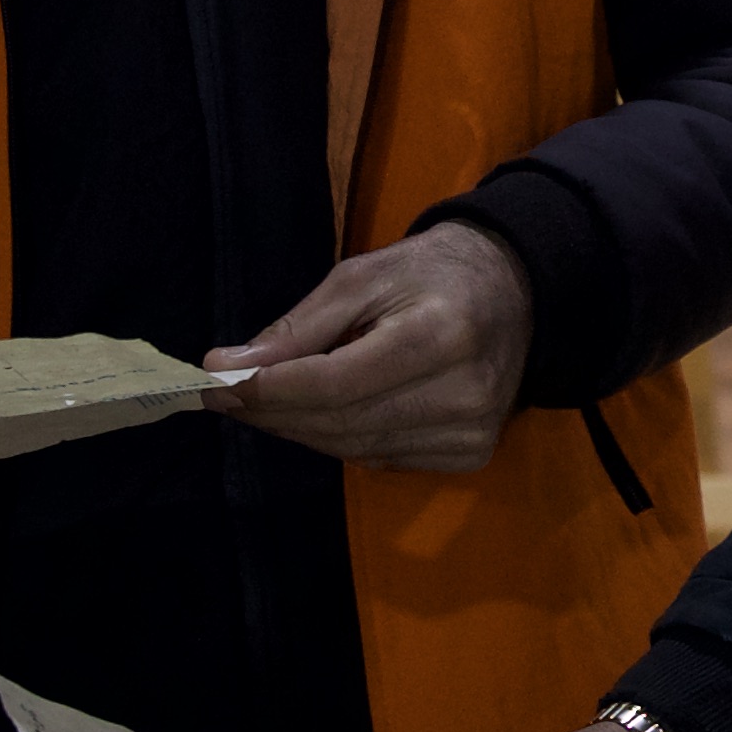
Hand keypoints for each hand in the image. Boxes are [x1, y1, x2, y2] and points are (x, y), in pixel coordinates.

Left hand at [211, 219, 533, 469]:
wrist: (516, 291)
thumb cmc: (432, 273)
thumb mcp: (363, 276)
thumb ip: (299, 327)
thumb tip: (229, 367)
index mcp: (440, 334)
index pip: (335, 383)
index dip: (270, 389)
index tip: (214, 382)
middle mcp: (463, 394)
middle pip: (340, 424)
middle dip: (273, 411)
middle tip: (225, 394)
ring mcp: (471, 432)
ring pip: (354, 448)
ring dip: (300, 429)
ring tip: (266, 401)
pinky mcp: (471, 455)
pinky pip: (382, 458)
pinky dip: (342, 438)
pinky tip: (328, 411)